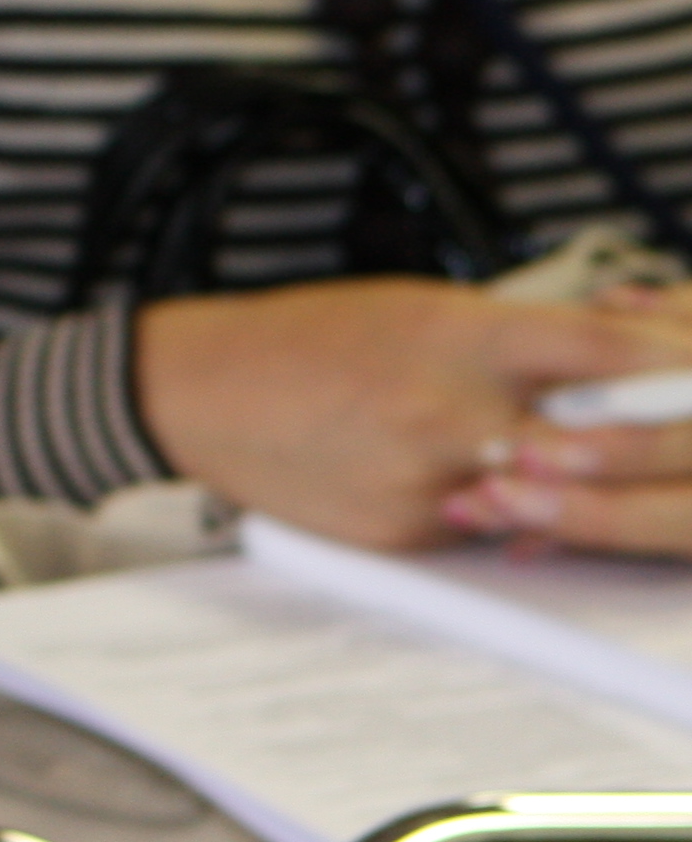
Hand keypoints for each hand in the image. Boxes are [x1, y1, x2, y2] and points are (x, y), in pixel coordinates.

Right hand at [137, 277, 691, 554]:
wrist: (199, 393)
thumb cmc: (306, 340)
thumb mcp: (421, 309)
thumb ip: (520, 340)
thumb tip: (619, 363)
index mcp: (457, 335)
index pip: (607, 347)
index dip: (671, 359)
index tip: (687, 365)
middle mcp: (450, 409)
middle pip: (602, 438)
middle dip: (641, 441)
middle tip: (657, 437)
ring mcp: (431, 480)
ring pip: (554, 495)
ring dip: (570, 482)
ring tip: (544, 456)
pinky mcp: (408, 533)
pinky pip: (488, 528)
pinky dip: (496, 509)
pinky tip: (461, 481)